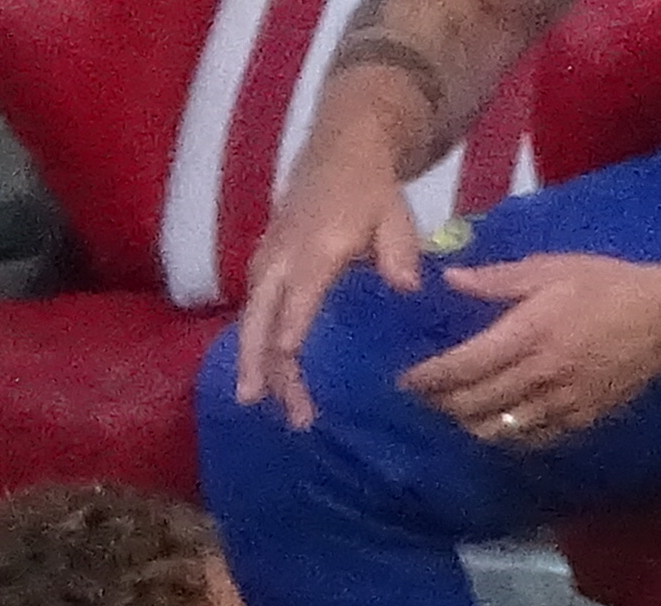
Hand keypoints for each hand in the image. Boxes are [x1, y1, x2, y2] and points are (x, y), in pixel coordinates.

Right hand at [235, 134, 433, 430]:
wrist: (340, 148)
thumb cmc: (371, 189)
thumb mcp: (395, 213)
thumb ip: (400, 251)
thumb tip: (408, 287)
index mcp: (317, 246)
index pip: (300, 292)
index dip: (291, 324)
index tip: (287, 356)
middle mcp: (283, 255)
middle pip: (260, 313)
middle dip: (259, 359)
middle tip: (259, 403)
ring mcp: (269, 258)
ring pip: (252, 315)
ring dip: (252, 359)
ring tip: (256, 402)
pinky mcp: (263, 264)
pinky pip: (253, 308)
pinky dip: (253, 341)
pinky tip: (258, 375)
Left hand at [407, 251, 660, 450]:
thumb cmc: (609, 284)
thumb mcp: (553, 267)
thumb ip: (499, 279)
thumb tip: (451, 280)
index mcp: (529, 333)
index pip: (465, 365)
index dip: (431, 377)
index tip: (408, 379)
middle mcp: (540, 375)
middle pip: (475, 404)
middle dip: (443, 404)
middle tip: (424, 397)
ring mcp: (561, 403)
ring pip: (500, 429)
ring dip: (470, 425)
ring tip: (454, 413)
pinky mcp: (580, 419)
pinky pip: (532, 438)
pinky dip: (507, 436)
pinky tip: (497, 425)